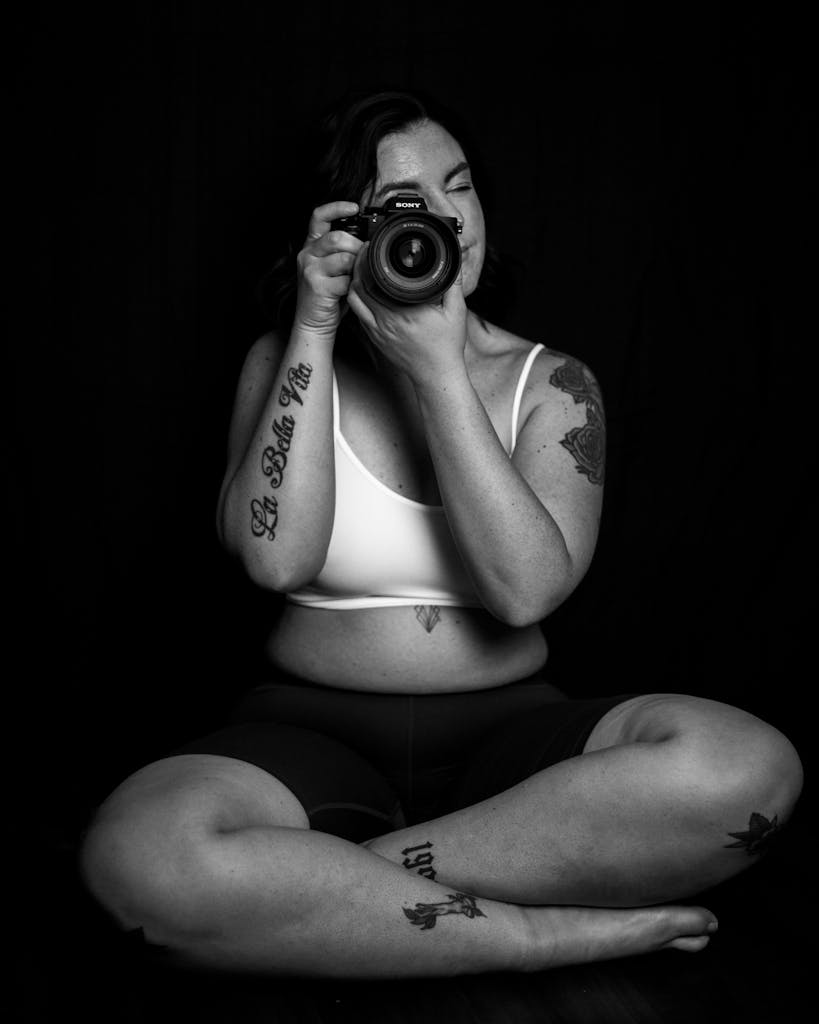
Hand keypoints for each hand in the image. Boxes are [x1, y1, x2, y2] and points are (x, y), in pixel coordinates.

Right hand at [293, 202, 363, 337]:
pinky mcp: (317, 286)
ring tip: (357, 276)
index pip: (319, 216)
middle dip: (357, 247)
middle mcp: (307, 255)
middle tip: (364, 259)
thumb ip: (345, 253)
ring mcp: (310, 270)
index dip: (336, 207)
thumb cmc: (328, 296)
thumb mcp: (335, 269)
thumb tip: (368, 242)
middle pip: (337, 238)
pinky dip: (354, 285)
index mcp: (311, 246)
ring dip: (357, 267)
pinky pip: (345, 279)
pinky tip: (352, 290)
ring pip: (343, 257)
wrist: (314, 323)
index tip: (354, 207)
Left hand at [346, 244, 468, 382]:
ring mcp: (378, 331)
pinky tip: (364, 290)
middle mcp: (386, 321)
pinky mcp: (375, 338)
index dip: (367, 259)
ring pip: (354, 300)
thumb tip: (455, 259)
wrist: (436, 375)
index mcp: (404, 311)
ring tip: (362, 270)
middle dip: (357, 266)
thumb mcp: (456, 311)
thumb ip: (453, 283)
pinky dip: (358, 299)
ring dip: (354, 283)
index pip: (373, 279)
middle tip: (364, 254)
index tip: (371, 247)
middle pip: (358, 286)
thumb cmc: (446, 346)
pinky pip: (358, 314)